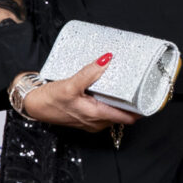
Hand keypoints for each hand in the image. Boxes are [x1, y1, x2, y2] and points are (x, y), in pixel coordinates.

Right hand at [22, 55, 139, 132]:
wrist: (34, 106)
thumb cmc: (50, 99)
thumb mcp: (70, 84)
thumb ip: (89, 73)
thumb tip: (107, 59)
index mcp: (96, 115)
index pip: (128, 118)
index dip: (140, 109)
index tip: (148, 96)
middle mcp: (96, 122)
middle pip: (122, 115)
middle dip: (131, 103)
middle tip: (139, 86)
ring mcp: (91, 122)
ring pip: (113, 114)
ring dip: (120, 103)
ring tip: (126, 86)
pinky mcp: (85, 118)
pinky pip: (104, 112)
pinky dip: (109, 103)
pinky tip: (107, 90)